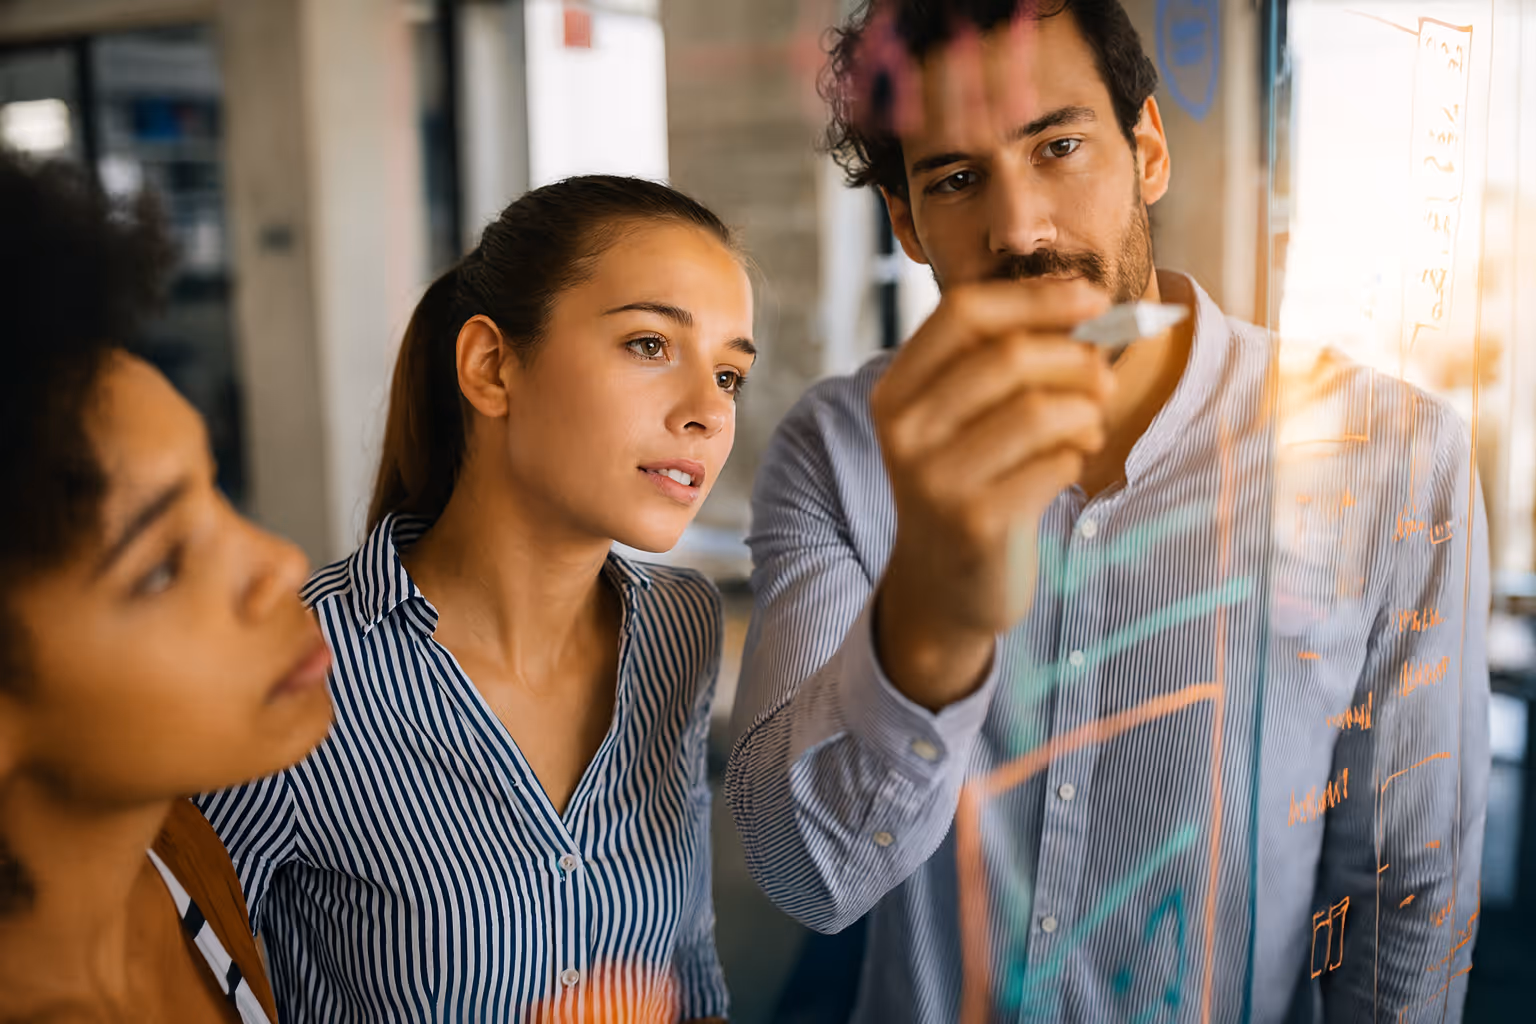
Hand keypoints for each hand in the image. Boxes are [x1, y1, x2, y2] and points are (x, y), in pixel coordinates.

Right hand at [871, 279, 1112, 709]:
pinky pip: (1057, 462)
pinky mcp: (976, 523)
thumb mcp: (961, 416)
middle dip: (1076, 359)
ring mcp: (936, 480)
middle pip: (1009, 356)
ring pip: (1041, 410)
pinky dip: (1079, 456)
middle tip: (1104, 378)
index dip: (1036, 297)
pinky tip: (1068, 467)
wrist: (945, 586)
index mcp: (897, 391)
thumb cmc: (971, 482)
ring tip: (1088, 426)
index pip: (963, 312)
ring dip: (1086, 411)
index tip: (1094, 298)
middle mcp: (906, 432)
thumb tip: (1087, 302)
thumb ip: (1003, 358)